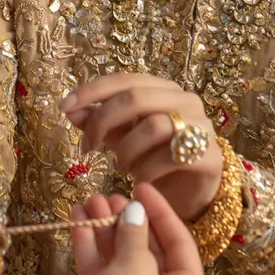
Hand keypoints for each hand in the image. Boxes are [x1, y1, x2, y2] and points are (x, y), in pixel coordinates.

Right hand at [38, 185, 208, 274]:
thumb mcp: (136, 266)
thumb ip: (135, 234)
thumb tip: (133, 211)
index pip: (180, 243)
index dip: (160, 212)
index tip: (140, 186)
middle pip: (148, 249)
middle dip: (127, 221)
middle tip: (109, 196)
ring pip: (120, 259)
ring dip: (105, 230)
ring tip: (88, 202)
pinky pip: (101, 272)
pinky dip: (91, 247)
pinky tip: (77, 221)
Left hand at [61, 72, 221, 221]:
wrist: (194, 194)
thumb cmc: (156, 160)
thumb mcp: (123, 138)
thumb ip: (100, 122)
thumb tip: (70, 110)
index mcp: (163, 89)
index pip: (125, 79)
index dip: (92, 91)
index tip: (65, 107)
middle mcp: (186, 100)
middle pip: (136, 98)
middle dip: (104, 121)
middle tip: (88, 146)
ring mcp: (202, 126)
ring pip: (153, 127)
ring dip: (127, 150)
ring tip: (122, 166)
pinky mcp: (209, 155)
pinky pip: (169, 157)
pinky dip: (146, 171)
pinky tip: (140, 180)